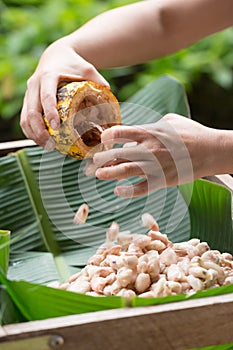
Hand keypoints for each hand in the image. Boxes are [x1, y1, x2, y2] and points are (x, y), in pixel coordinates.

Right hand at [20, 38, 108, 147]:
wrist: (56, 55)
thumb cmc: (73, 64)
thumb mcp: (87, 68)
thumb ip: (97, 79)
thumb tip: (108, 92)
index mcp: (48, 76)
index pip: (46, 96)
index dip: (50, 112)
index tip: (57, 126)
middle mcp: (34, 84)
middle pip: (31, 111)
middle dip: (39, 130)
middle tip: (51, 144)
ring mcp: (28, 93)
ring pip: (25, 117)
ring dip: (34, 134)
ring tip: (47, 146)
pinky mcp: (27, 100)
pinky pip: (24, 119)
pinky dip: (31, 132)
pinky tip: (41, 141)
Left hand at [93, 114, 218, 196]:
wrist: (211, 151)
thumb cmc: (192, 133)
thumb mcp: (171, 120)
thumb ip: (152, 124)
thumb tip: (140, 129)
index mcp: (149, 132)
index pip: (120, 133)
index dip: (107, 137)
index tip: (102, 141)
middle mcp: (148, 149)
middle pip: (117, 154)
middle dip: (101, 159)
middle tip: (92, 163)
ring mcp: (154, 166)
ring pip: (125, 171)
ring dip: (109, 174)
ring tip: (98, 175)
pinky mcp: (161, 181)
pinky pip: (140, 188)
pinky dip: (127, 191)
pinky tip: (117, 190)